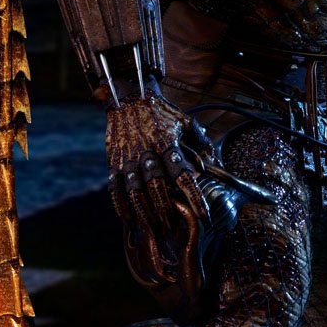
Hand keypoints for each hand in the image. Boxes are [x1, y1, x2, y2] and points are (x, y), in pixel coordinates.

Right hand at [105, 90, 213, 320]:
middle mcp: (147, 153)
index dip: (194, 197)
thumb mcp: (184, 122)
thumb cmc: (161, 113)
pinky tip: (130, 219)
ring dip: (146, 213)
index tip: (204, 216)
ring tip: (155, 228)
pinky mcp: (113, 163)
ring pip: (136, 192)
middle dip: (167, 211)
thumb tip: (213, 163)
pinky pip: (116, 189)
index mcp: (167, 143)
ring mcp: (128, 160)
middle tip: (174, 228)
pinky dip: (122, 206)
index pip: (183, 176)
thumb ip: (200, 142)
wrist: (128, 98)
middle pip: (157, 188)